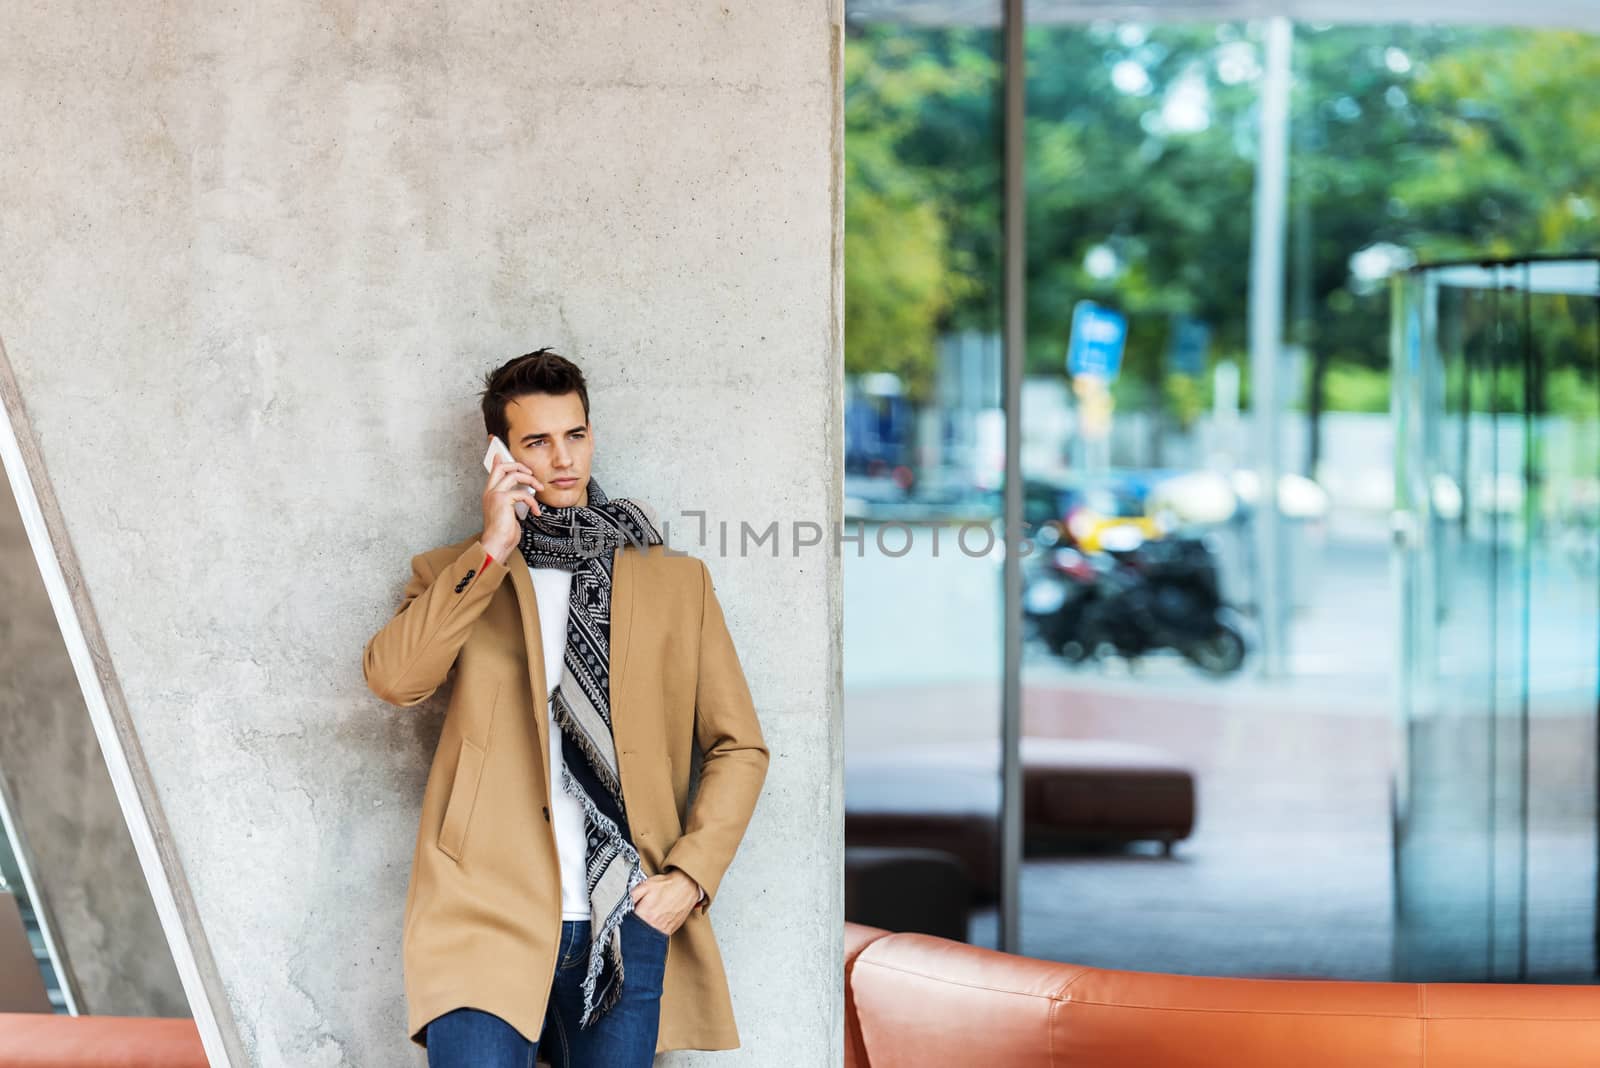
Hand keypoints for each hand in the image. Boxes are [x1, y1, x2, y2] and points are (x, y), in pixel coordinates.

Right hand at [482, 438, 542, 558]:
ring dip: (530, 480)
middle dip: (519, 465)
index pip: (494, 471)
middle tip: (531, 473)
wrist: (497, 544)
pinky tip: (536, 512)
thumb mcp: (509, 513)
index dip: (498, 460)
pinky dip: (533, 502)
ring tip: (539, 488)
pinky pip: (522, 493)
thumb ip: (513, 501)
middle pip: (503, 467)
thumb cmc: (504, 533)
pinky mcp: (503, 500)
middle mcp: (490, 492)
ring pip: (514, 475)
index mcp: (490, 493)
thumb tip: (521, 494)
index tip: (501, 452)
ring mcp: (495, 495)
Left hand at [628, 870, 700, 936]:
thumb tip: (623, 904)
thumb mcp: (645, 885)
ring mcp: (663, 929)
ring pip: (647, 934)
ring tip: (649, 915)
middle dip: (635, 924)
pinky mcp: (670, 931)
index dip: (626, 919)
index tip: (628, 914)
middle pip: (637, 931)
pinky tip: (656, 919)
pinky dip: (654, 929)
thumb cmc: (668, 885)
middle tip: (638, 914)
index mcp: (645, 914)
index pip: (628, 924)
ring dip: (645, 927)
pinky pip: (658, 934)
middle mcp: (654, 925)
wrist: (687, 886)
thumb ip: (632, 896)